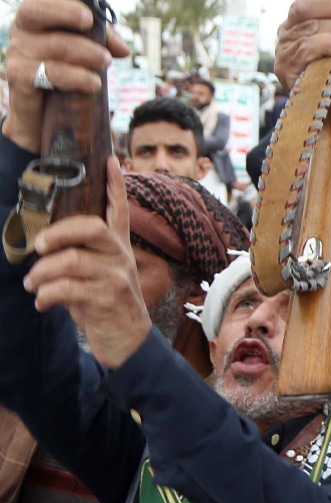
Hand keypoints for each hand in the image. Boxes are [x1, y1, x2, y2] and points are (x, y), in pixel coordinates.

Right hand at [2, 0, 129, 153]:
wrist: (43, 119)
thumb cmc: (67, 76)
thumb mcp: (86, 54)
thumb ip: (101, 41)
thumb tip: (120, 48)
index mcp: (42, 15)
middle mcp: (24, 28)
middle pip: (37, 6)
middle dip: (65, 10)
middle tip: (88, 20)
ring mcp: (18, 51)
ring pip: (54, 44)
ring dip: (86, 54)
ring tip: (103, 65)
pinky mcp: (19, 77)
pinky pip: (52, 72)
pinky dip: (79, 78)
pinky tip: (93, 84)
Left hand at [23, 158, 150, 369]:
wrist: (127, 343)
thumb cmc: (104, 306)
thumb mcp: (95, 277)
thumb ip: (79, 257)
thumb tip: (43, 246)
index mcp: (117, 248)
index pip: (119, 210)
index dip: (115, 185)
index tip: (110, 159)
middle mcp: (120, 257)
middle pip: (92, 228)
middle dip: (58, 233)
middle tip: (40, 246)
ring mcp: (115, 277)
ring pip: (71, 261)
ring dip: (41, 274)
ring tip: (32, 285)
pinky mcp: (107, 298)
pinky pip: (67, 289)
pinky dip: (46, 296)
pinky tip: (43, 303)